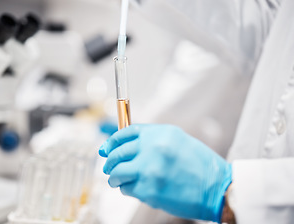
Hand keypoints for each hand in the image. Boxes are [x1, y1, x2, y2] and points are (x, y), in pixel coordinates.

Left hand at [99, 124, 231, 221]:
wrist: (216, 188)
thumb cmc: (198, 164)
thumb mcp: (177, 140)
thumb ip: (152, 139)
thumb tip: (124, 143)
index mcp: (161, 133)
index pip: (126, 133)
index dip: (112, 141)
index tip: (105, 148)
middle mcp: (153, 148)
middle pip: (118, 152)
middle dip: (109, 161)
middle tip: (109, 167)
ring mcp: (149, 169)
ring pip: (117, 172)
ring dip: (114, 177)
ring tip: (117, 180)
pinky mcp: (149, 190)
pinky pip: (127, 188)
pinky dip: (127, 189)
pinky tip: (134, 188)